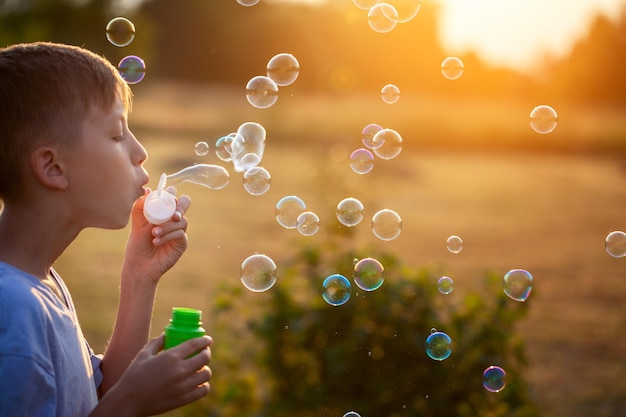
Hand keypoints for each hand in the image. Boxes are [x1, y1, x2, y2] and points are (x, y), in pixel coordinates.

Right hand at [96, 334, 212, 416]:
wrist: (128, 401)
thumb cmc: (133, 376)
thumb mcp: (143, 354)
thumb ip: (157, 342)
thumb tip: (168, 334)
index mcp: (170, 357)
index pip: (195, 344)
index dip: (204, 340)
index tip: (208, 340)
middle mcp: (179, 370)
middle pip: (204, 358)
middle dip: (206, 353)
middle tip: (204, 352)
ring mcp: (183, 386)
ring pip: (206, 374)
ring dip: (205, 369)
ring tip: (200, 368)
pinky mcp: (183, 399)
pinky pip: (203, 390)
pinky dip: (204, 385)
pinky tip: (199, 382)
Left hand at [123, 187, 191, 282]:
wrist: (139, 265)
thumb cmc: (137, 244)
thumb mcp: (137, 223)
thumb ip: (141, 206)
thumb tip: (147, 190)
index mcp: (163, 211)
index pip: (172, 196)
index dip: (171, 193)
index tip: (163, 196)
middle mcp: (173, 219)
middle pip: (185, 203)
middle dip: (180, 206)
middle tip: (172, 214)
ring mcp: (179, 230)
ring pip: (181, 220)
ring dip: (167, 226)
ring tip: (153, 233)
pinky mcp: (182, 243)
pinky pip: (180, 234)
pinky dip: (167, 236)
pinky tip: (156, 241)